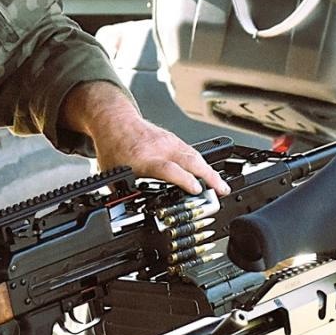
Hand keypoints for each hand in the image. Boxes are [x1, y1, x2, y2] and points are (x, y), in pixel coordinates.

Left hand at [65, 81, 229, 196]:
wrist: (115, 121)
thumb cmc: (114, 146)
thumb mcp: (114, 174)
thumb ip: (126, 193)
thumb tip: (131, 214)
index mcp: (143, 159)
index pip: (169, 169)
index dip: (184, 180)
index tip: (196, 190)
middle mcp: (159, 148)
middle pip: (190, 160)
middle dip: (208, 176)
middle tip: (221, 191)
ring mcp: (169, 142)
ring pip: (195, 156)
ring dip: (210, 172)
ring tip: (222, 187)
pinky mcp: (174, 139)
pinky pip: (192, 152)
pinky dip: (203, 164)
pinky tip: (210, 174)